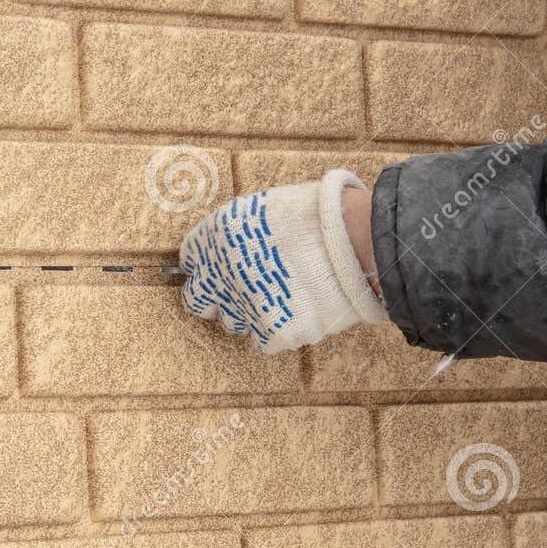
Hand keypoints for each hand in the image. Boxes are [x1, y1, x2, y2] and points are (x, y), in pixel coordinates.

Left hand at [177, 172, 385, 353]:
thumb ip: (241, 233)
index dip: (207, 264)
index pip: (190, 259)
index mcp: (217, 236)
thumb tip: (236, 248)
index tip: (220, 267)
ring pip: (232, 322)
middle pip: (198, 299)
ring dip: (249, 313)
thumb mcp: (266, 207)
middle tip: (240, 290)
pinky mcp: (273, 331)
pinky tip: (296, 312)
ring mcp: (245, 307)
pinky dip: (278, 330)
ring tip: (279, 298)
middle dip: (216, 296)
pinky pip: (263, 340)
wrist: (356, 240)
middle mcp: (221, 275)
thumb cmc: (318, 214)